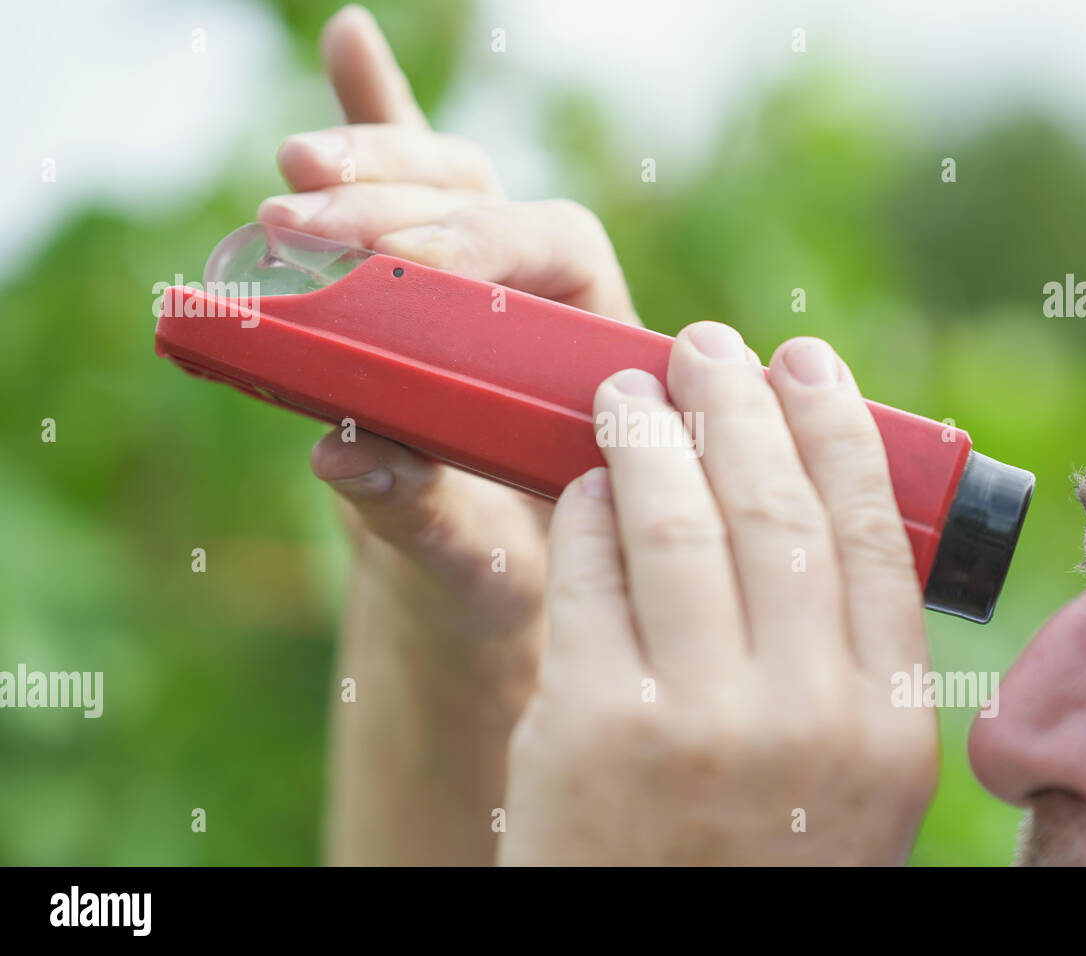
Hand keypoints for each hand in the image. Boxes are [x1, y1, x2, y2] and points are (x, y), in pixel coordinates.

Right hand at [261, 5, 637, 641]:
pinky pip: (406, 189)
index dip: (484, 245)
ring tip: (296, 171)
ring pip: (446, 183)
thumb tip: (344, 450)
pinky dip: (376, 119)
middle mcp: (544, 301)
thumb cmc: (511, 581)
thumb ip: (427, 516)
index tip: (402, 266)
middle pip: (490, 201)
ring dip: (372, 161)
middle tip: (307, 217)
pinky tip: (351, 43)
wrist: (493, 592)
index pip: (560, 249)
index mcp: (597, 350)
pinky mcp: (416, 288)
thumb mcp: (478, 566)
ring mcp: (481, 286)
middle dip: (397, 199)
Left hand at [500, 323, 936, 864]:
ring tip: (628, 387)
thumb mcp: (846, 783)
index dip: (835, 429)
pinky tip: (585, 484)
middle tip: (708, 347)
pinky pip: (588, 575)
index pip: (872, 533)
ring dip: (648, 434)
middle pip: (773, 508)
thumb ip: (843, 662)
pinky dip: (585, 512)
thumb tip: (808, 501)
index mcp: (887, 725)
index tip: (806, 361)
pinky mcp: (591, 725)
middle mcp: (805, 715)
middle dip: (737, 404)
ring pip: (675, 524)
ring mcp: (694, 720)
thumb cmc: (751, 862)